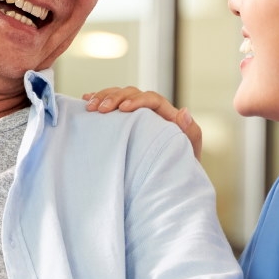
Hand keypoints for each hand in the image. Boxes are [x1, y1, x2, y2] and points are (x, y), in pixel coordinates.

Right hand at [83, 87, 202, 160]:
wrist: (167, 185)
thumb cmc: (179, 170)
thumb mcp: (189, 154)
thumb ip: (191, 133)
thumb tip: (184, 111)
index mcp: (167, 116)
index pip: (152, 99)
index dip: (137, 100)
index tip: (122, 109)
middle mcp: (150, 112)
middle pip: (132, 93)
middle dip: (114, 97)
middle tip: (99, 109)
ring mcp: (135, 117)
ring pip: (119, 96)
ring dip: (103, 97)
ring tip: (89, 106)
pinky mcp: (123, 124)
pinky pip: (110, 106)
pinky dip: (98, 101)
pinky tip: (86, 101)